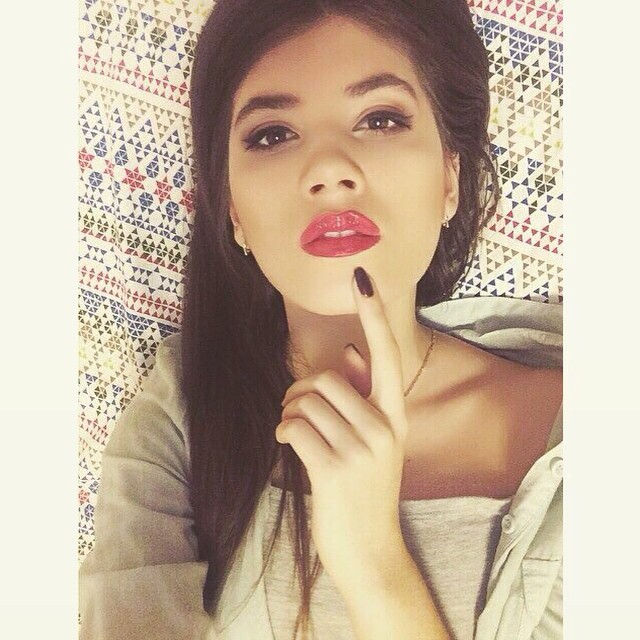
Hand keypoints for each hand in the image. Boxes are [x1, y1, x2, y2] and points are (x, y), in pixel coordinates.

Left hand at [276, 267, 408, 592]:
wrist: (372, 551)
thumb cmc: (365, 490)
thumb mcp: (375, 442)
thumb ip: (363, 395)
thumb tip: (349, 352)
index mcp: (395, 416)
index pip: (387, 354)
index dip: (374, 315)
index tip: (362, 278)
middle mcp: (383, 427)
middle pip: (325, 379)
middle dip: (300, 391)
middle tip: (295, 410)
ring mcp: (361, 449)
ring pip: (306, 401)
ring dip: (289, 411)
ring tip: (292, 430)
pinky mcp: (333, 470)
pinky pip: (294, 426)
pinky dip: (283, 430)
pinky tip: (288, 443)